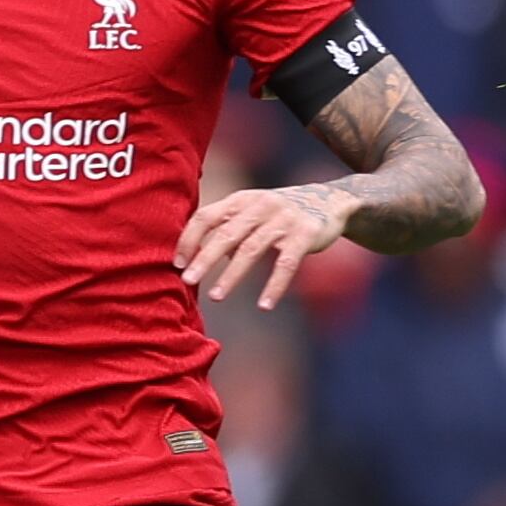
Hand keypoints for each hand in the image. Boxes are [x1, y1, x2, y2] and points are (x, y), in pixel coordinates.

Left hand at [176, 182, 357, 307]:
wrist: (329, 200)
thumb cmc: (279, 213)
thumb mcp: (251, 212)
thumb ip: (227, 230)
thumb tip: (197, 261)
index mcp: (241, 200)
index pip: (206, 216)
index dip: (189, 239)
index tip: (177, 263)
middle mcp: (260, 206)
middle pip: (226, 234)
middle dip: (205, 259)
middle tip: (187, 280)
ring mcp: (284, 219)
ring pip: (251, 249)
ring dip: (232, 275)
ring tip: (215, 296)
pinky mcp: (305, 234)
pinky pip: (286, 264)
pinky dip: (274, 286)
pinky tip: (264, 305)